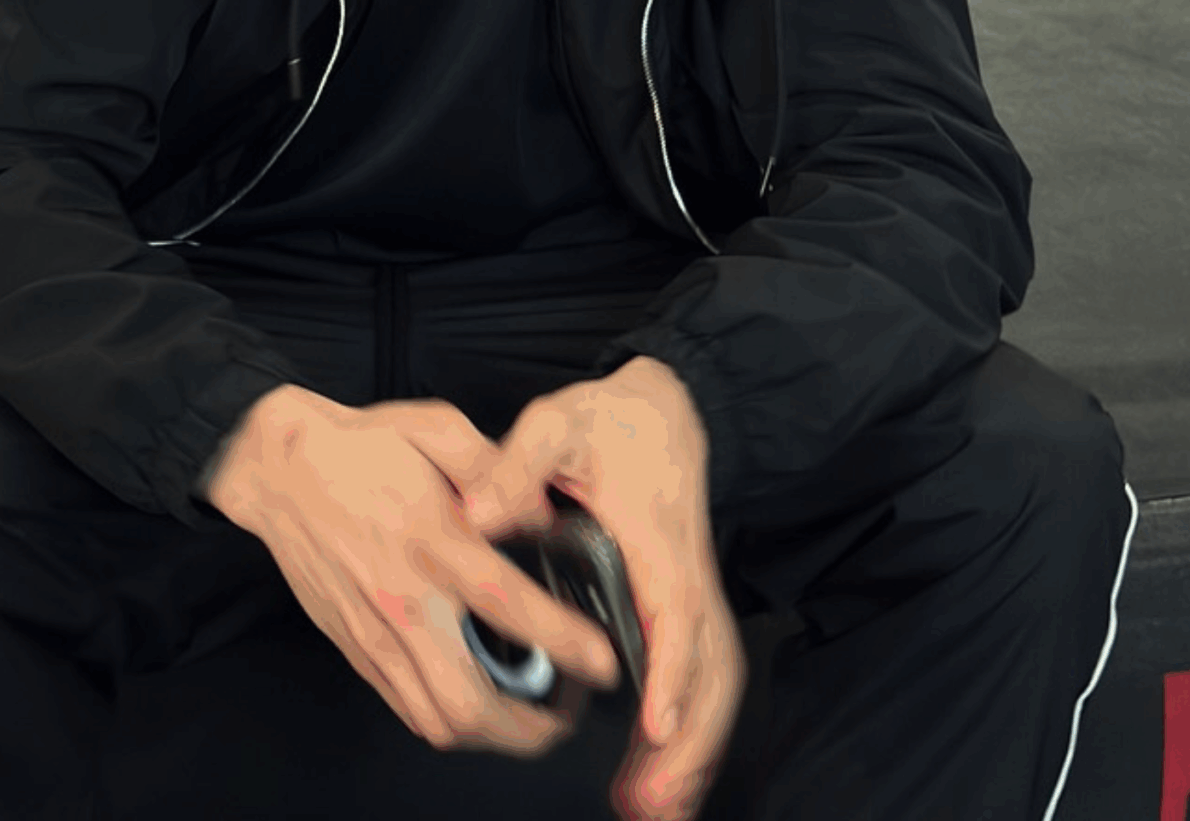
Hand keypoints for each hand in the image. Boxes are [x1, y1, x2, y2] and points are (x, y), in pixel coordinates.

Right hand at [207, 387, 624, 756]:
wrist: (281, 470)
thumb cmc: (363, 447)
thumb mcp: (439, 428)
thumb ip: (499, 467)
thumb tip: (545, 514)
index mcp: (434, 541)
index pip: (510, 608)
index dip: (565, 644)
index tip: (604, 662)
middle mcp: (404, 599)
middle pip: (468, 702)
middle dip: (527, 729)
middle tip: (563, 718)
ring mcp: (375, 632)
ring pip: (435, 720)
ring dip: (490, 736)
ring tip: (526, 721)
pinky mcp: (355, 646)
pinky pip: (405, 707)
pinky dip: (447, 719)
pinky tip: (475, 700)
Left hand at [466, 359, 746, 820]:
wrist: (668, 409)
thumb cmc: (613, 421)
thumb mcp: (560, 423)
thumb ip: (518, 463)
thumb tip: (477, 513)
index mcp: (660, 538)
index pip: (676, 609)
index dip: (672, 668)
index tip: (656, 721)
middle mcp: (687, 577)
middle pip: (710, 669)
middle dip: (687, 741)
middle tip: (651, 801)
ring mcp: (691, 600)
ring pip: (712, 685)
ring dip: (689, 753)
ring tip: (651, 811)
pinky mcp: (683, 615)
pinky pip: (698, 683)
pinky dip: (684, 738)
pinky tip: (652, 781)